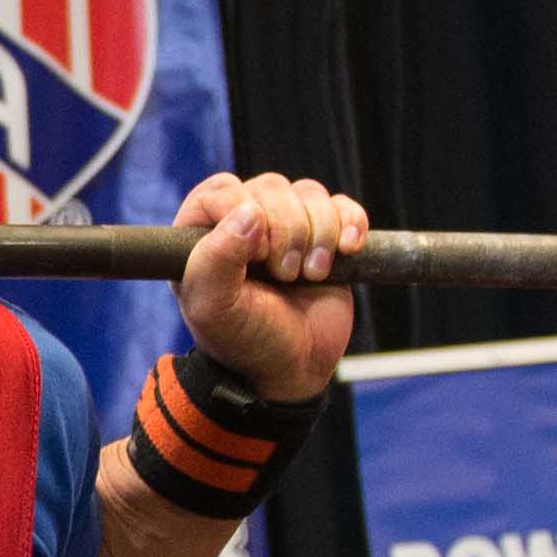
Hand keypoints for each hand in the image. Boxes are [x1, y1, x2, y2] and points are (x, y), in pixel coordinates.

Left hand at [173, 170, 371, 397]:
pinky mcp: (326, 237)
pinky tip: (347, 251)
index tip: (256, 256)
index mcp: (204, 233)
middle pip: (272, 188)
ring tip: (311, 276)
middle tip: (285, 275)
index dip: (245, 214)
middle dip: (287, 231)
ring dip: (319, 233)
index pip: (222, 190)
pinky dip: (351, 224)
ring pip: (309, 194)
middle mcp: (244, 222)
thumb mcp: (215, 309)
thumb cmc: (244, 341)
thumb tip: (249, 212)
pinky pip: (343, 207)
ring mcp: (288, 227)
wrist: (292, 369)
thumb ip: (215, 261)